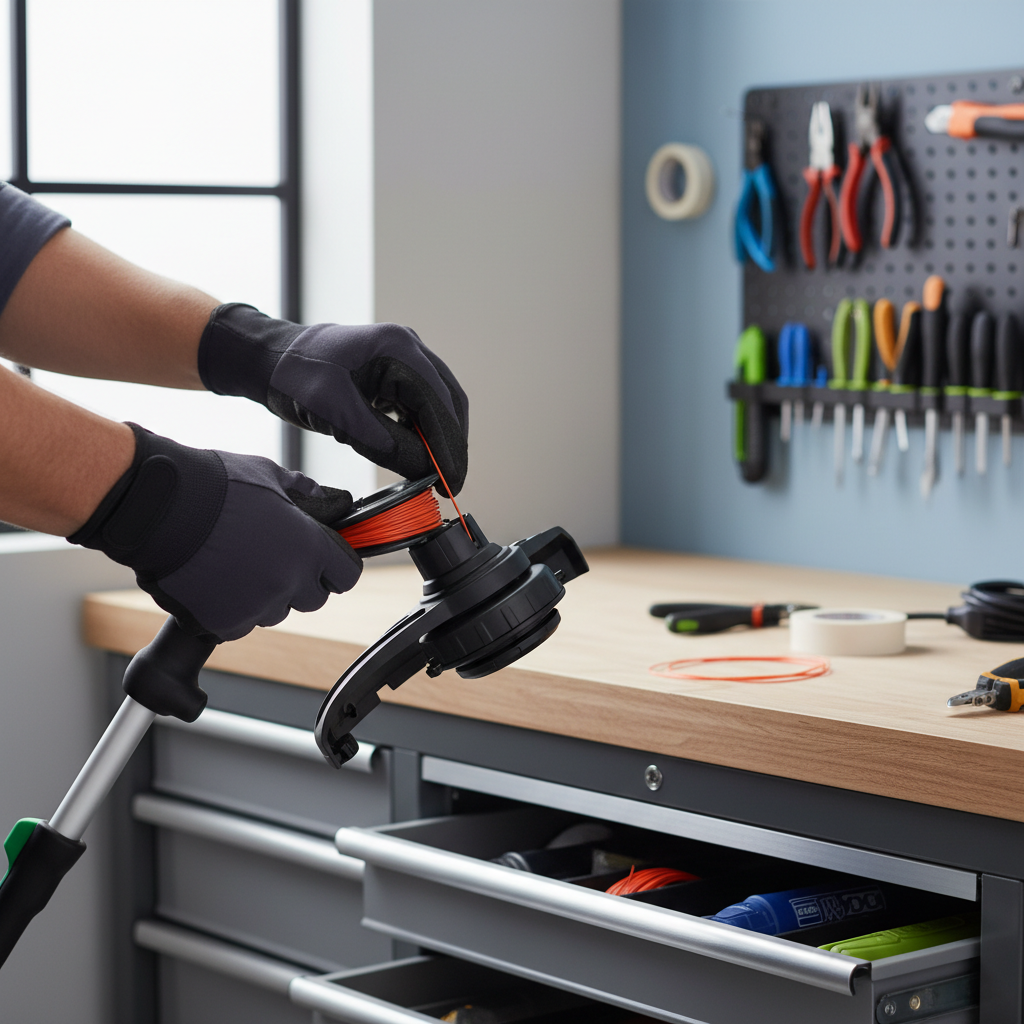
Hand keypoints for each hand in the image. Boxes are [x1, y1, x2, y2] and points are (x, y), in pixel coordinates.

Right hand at [69, 424, 360, 642]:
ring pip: (273, 612)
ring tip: (234, 564)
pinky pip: (237, 625)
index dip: (336, 567)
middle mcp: (288, 581)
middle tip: (271, 557)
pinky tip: (211, 580)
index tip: (325, 561)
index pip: (346, 575)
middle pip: (312, 598)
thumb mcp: (267, 474)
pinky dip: (228, 610)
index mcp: (309, 546)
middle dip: (299, 581)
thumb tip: (325, 496)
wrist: (157, 506)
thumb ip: (302, 491)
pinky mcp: (221, 623)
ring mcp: (255, 606)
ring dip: (263, 595)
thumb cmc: (213, 485)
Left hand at [197, 304, 469, 493]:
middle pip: (448, 402)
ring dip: (440, 440)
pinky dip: (424, 432)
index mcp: (397, 347)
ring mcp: (404, 359)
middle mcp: (409, 348)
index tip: (452, 482)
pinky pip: (420, 405)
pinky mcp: (395, 373)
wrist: (270, 360)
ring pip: (439, 405)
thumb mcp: (336, 413)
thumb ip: (382, 442)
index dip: (448, 447)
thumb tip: (424, 469)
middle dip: (451, 446)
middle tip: (451, 486)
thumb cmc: (296, 378)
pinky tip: (420, 457)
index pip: (438, 403)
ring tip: (438, 476)